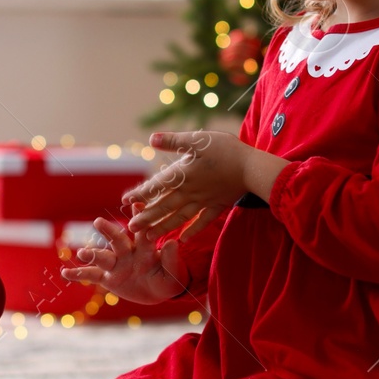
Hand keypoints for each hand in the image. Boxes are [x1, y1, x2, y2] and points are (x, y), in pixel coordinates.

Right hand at [59, 217, 186, 303]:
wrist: (156, 292)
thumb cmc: (167, 280)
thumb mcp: (173, 273)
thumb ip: (170, 259)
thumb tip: (172, 242)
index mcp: (145, 248)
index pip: (142, 230)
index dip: (139, 217)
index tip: (136, 203)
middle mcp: (128, 253)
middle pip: (117, 240)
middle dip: (108, 231)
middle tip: (98, 222)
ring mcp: (116, 265)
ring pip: (102, 257)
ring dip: (91, 254)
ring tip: (82, 253)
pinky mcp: (108, 278)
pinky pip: (91, 275)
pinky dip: (78, 274)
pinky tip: (65, 273)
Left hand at [121, 130, 251, 238]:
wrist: (253, 167)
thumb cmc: (225, 150)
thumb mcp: (197, 139)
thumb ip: (173, 141)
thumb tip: (151, 139)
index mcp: (183, 174)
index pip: (156, 186)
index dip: (140, 193)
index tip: (125, 201)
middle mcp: (190, 191)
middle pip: (164, 206)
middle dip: (147, 217)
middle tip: (130, 227)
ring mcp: (205, 201)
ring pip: (180, 217)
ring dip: (164, 227)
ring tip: (150, 236)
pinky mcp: (219, 205)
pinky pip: (203, 221)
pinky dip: (193, 231)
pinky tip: (184, 239)